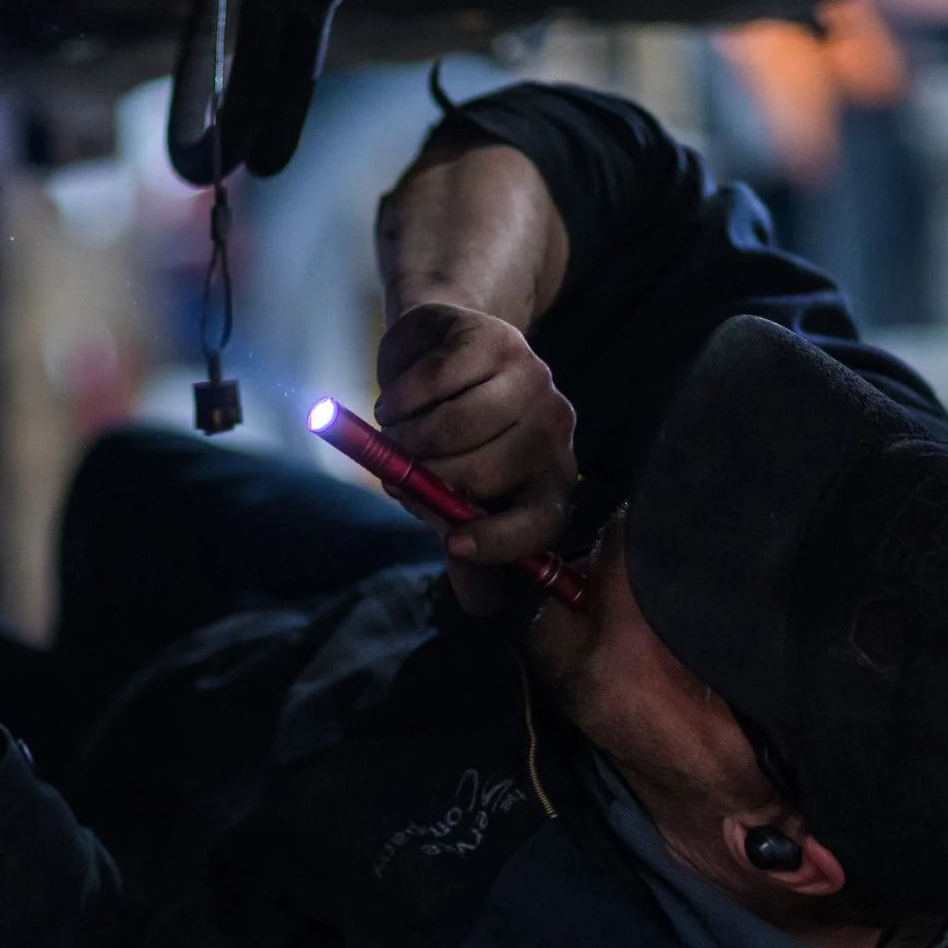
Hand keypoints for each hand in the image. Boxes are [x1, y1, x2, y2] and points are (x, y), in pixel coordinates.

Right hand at [374, 301, 578, 572]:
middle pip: (485, 473)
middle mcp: (554, 431)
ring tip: (393, 431)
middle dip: (426, 477)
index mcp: (551, 480)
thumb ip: (467, 548)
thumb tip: (481, 609)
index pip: (544, 523)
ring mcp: (533, 379)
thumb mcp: (456, 497)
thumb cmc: (450, 438)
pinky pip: (436, 381)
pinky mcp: (498, 339)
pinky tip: (394, 400)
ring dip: (405, 435)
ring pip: (456, 426)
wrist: (439, 350)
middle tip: (399, 468)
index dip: (499, 541)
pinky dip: (399, 397)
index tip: (451, 544)